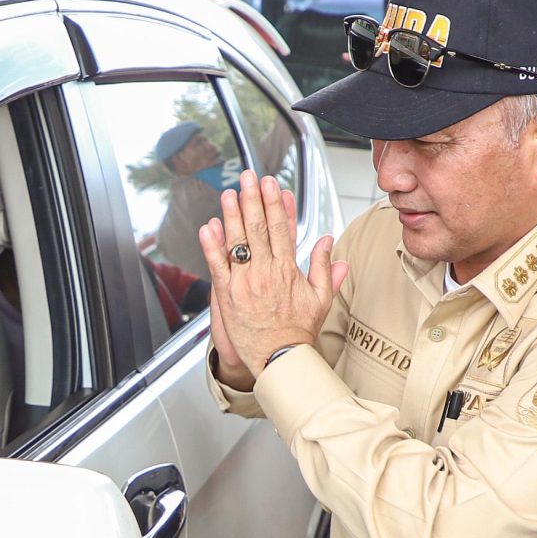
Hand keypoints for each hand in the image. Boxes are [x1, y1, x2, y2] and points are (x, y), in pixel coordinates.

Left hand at [197, 171, 345, 378]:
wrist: (280, 359)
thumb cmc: (297, 332)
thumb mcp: (321, 298)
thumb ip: (323, 266)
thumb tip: (328, 241)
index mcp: (287, 270)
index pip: (282, 228)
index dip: (276, 204)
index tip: (273, 185)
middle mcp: (266, 273)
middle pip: (258, 228)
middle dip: (253, 200)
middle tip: (248, 178)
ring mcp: (245, 283)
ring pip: (237, 242)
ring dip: (232, 215)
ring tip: (229, 193)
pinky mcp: (228, 295)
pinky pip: (218, 266)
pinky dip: (211, 246)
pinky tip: (208, 228)